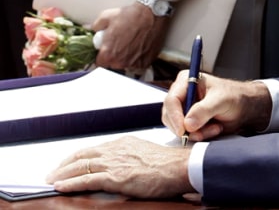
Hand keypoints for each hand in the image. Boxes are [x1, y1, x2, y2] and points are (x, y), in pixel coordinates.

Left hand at [47, 136, 191, 197]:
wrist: (177, 167)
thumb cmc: (167, 164)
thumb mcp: (144, 153)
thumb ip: (129, 156)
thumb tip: (121, 166)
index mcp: (123, 143)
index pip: (93, 149)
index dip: (76, 157)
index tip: (67, 164)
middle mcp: (115, 149)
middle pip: (82, 155)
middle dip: (64, 165)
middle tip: (52, 173)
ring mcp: (114, 163)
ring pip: (81, 167)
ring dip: (63, 175)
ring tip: (51, 180)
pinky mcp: (115, 178)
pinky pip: (87, 180)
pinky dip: (71, 183)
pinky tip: (61, 186)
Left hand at [93, 3, 168, 71]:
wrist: (151, 13)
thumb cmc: (130, 15)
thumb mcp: (107, 16)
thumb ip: (95, 26)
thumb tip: (89, 29)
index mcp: (108, 54)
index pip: (99, 63)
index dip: (102, 55)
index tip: (105, 50)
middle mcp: (120, 62)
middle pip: (113, 65)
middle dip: (114, 56)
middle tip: (119, 43)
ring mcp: (134, 64)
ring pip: (126, 65)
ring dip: (126, 57)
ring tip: (131, 43)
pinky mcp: (146, 62)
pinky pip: (138, 64)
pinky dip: (138, 58)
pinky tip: (139, 45)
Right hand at [163, 70, 271, 141]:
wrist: (243, 108)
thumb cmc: (233, 97)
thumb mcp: (220, 100)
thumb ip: (204, 110)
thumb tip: (187, 124)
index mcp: (186, 81)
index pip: (171, 100)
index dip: (175, 116)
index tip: (183, 130)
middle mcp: (181, 94)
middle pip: (169, 116)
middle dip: (187, 128)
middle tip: (204, 131)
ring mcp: (183, 109)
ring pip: (176, 128)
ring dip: (196, 133)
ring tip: (215, 128)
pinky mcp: (188, 122)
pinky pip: (186, 135)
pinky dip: (199, 136)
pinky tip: (214, 129)